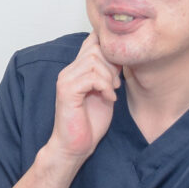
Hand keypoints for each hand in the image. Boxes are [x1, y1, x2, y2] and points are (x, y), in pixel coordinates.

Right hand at [49, 32, 119, 160]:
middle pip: (95, 48)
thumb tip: (122, 57)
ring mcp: (66, 79)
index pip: (91, 41)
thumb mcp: (104, 92)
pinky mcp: (67, 91)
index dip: (109, 48)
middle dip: (112, 65)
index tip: (119, 67)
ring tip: (112, 92)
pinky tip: (109, 99)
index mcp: (76, 69)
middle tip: (116, 84)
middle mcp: (69, 71)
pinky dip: (105, 87)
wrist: (74, 146)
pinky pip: (91, 77)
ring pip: (94, 61)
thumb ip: (108, 73)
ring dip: (109, 77)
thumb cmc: (90, 122)